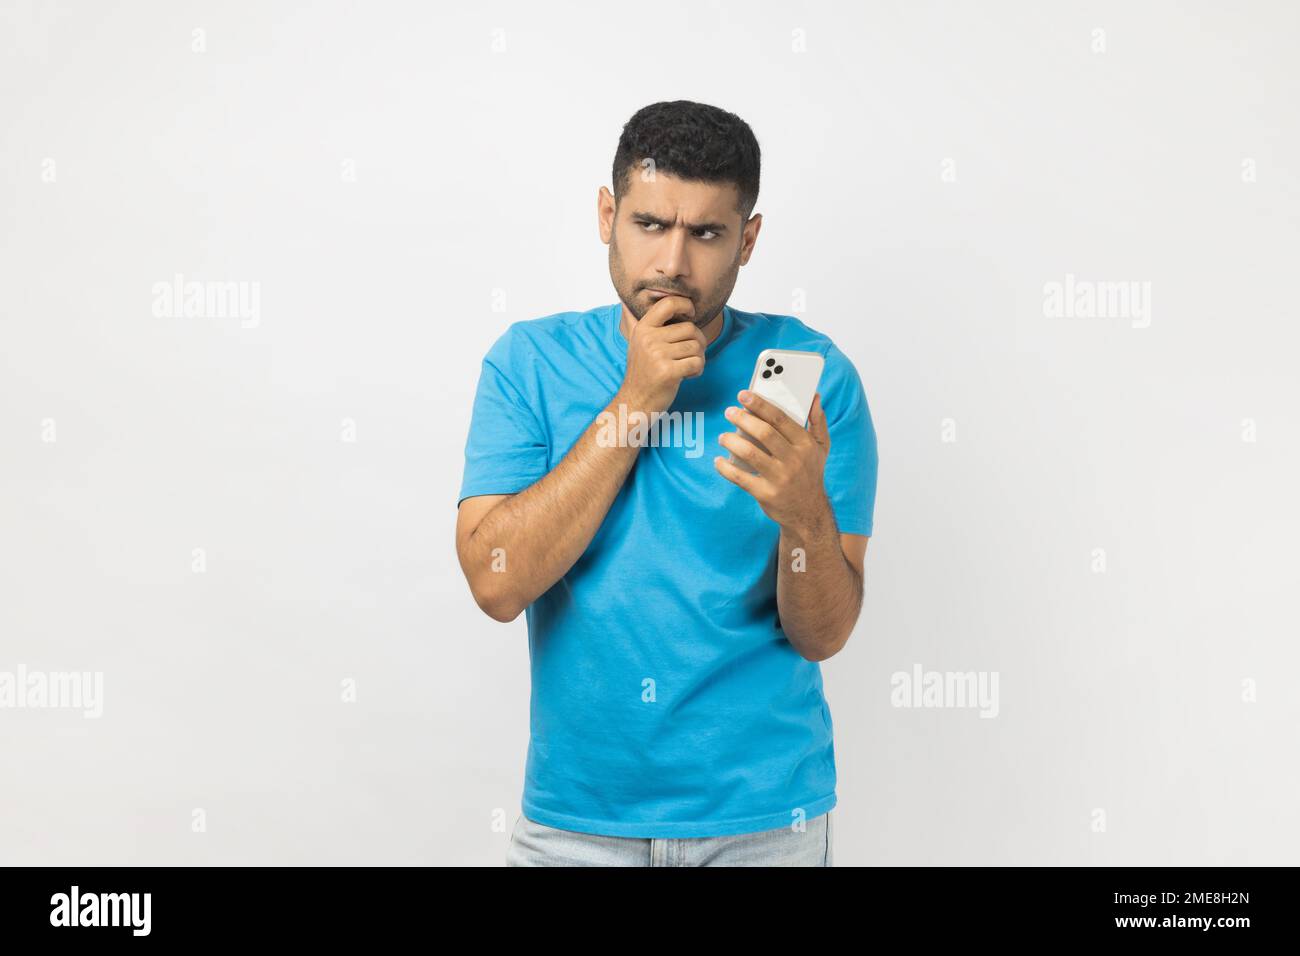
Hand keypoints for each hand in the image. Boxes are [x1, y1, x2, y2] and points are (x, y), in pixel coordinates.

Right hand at [618, 295, 706, 413]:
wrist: (635, 401)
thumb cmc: (643, 373)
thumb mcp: (637, 343)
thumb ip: (645, 324)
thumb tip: (628, 303)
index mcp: (643, 328)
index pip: (668, 303)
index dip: (685, 305)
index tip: (691, 315)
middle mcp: (648, 339)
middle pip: (690, 328)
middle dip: (698, 341)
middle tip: (690, 354)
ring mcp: (657, 355)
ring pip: (696, 346)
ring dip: (699, 357)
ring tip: (687, 366)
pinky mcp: (668, 372)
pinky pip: (697, 362)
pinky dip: (698, 370)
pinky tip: (688, 375)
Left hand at [715, 390, 833, 536]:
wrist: (808, 512)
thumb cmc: (810, 473)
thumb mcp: (821, 447)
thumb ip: (818, 421)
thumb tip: (815, 397)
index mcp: (805, 445)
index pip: (780, 418)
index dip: (760, 405)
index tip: (743, 395)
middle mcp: (794, 460)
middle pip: (764, 433)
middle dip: (742, 419)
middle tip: (729, 412)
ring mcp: (780, 478)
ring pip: (750, 453)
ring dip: (731, 441)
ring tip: (723, 437)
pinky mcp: (766, 494)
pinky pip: (740, 478)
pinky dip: (725, 468)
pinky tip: (718, 460)